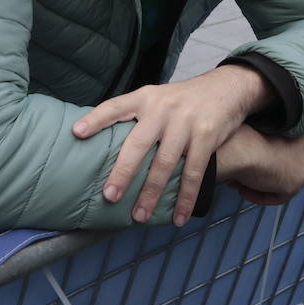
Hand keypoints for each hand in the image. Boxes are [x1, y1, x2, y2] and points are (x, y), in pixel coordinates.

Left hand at [73, 65, 269, 226]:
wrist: (226, 88)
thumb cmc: (184, 100)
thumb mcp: (158, 98)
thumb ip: (138, 116)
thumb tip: (105, 143)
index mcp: (145, 98)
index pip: (116, 106)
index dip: (96, 119)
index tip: (76, 133)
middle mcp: (162, 108)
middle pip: (138, 143)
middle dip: (123, 173)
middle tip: (109, 196)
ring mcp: (185, 122)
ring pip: (164, 163)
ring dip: (152, 193)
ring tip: (139, 216)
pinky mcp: (206, 135)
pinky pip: (194, 172)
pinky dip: (186, 197)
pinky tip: (179, 216)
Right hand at [217, 125, 303, 205]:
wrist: (242, 148)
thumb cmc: (238, 137)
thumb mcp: (249, 134)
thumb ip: (259, 142)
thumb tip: (249, 156)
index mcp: (295, 129)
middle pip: (291, 164)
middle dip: (273, 170)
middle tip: (250, 174)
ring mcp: (303, 164)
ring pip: (281, 180)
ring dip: (263, 183)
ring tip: (241, 179)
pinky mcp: (296, 182)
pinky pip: (278, 195)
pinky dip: (261, 196)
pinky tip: (244, 188)